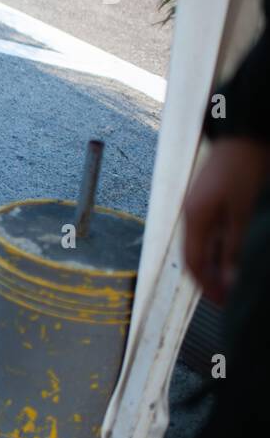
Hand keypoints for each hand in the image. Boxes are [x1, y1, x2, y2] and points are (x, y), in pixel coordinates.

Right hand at [183, 136, 269, 302]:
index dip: (206, 286)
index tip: (224, 304)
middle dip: (212, 278)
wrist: (246, 133)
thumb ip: (234, 247)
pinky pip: (212, 232)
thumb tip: (229, 280)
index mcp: (194, 218)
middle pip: (196, 255)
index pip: (192, 263)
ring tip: (237, 278)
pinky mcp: (211, 200)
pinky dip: (222, 248)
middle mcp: (191, 214)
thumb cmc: (244, 168)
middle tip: (232, 296)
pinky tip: (237, 253)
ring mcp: (200, 206)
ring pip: (204, 244)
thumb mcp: (243, 213)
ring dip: (218, 264)